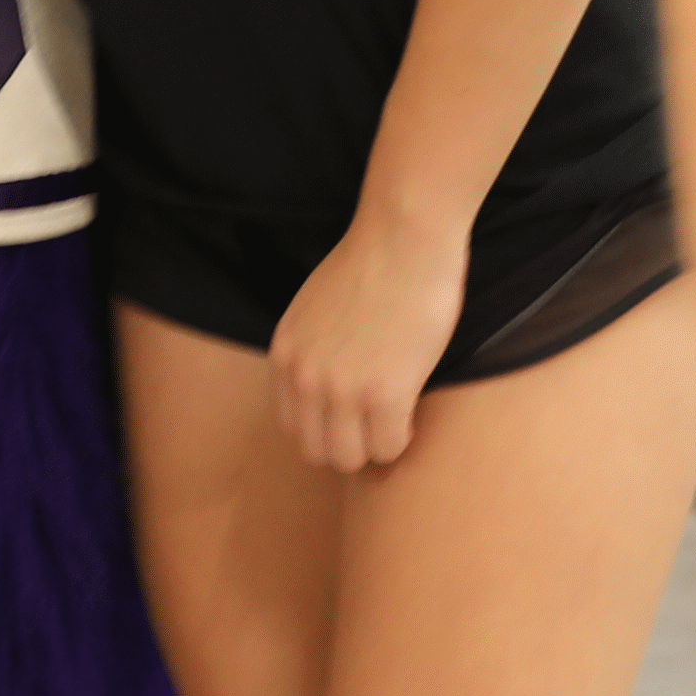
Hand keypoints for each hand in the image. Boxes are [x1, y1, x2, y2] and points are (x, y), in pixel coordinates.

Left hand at [265, 208, 470, 475]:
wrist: (403, 236)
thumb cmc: (371, 262)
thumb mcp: (314, 310)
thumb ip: (311, 350)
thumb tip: (325, 386)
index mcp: (284, 357)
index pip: (293, 426)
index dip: (326, 427)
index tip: (352, 417)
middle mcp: (304, 379)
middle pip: (317, 451)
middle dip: (349, 445)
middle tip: (376, 424)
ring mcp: (342, 390)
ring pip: (350, 459)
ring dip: (375, 447)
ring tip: (395, 420)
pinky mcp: (384, 394)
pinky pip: (389, 447)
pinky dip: (402, 438)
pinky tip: (411, 411)